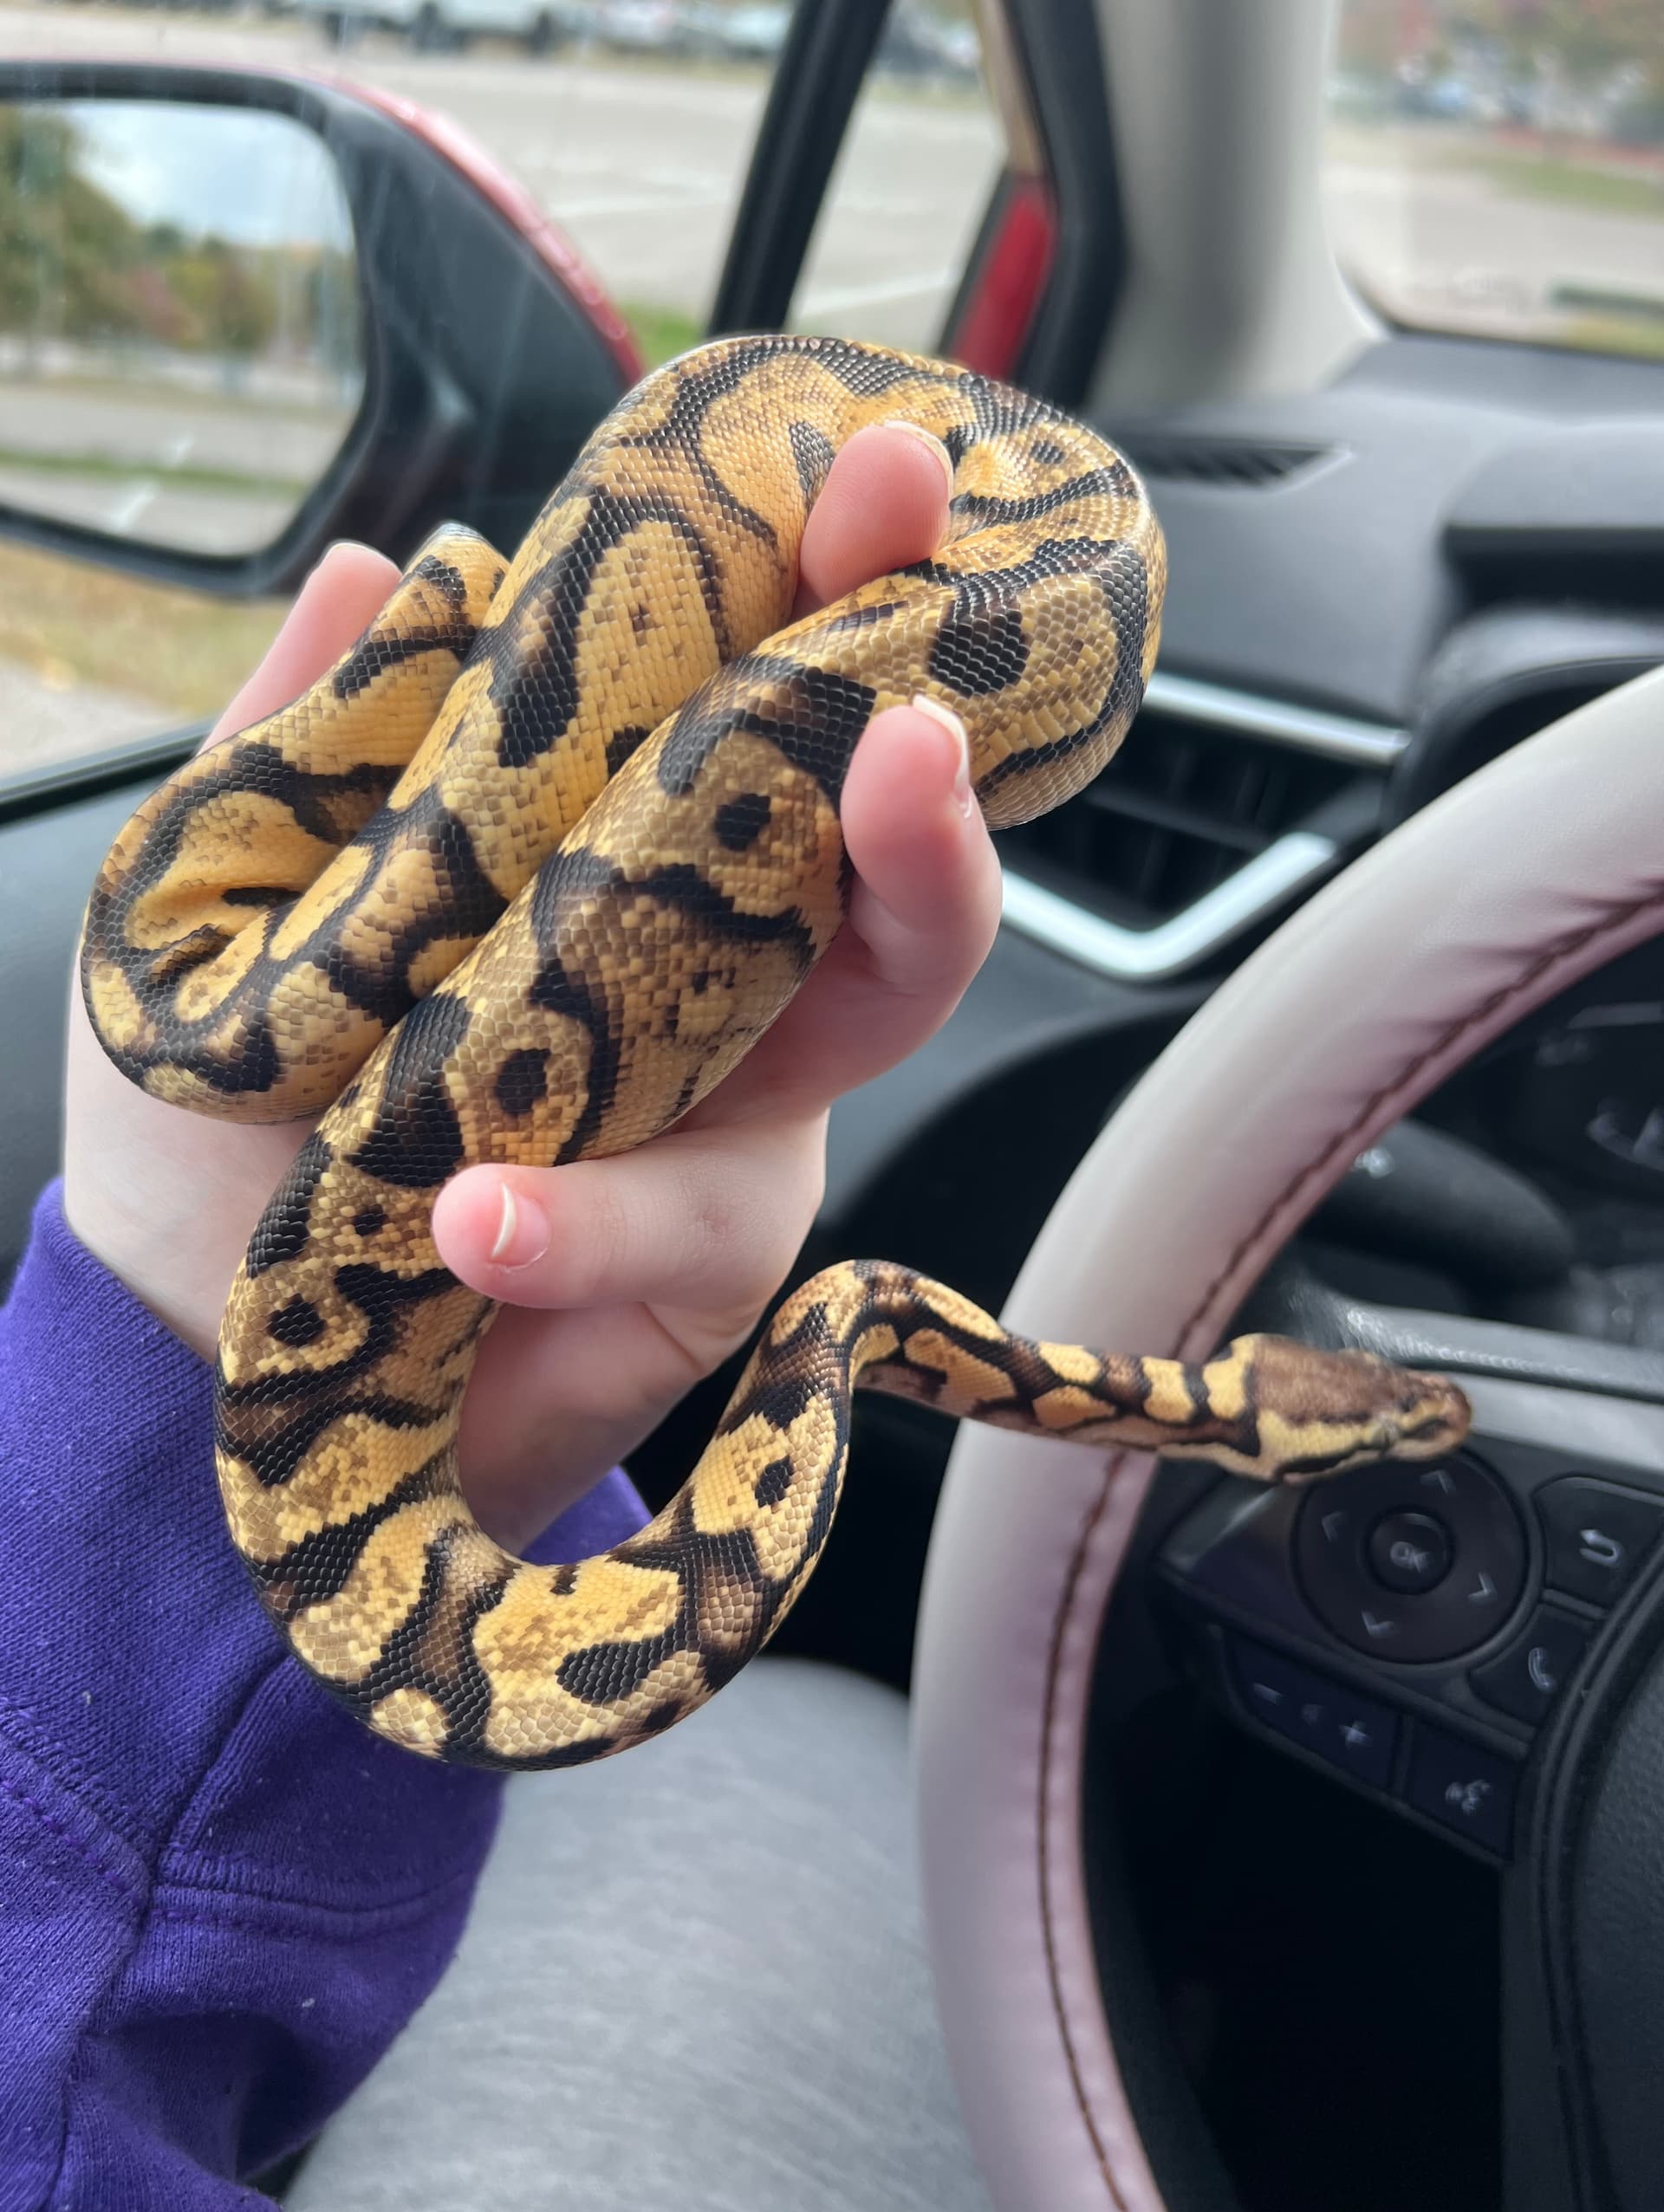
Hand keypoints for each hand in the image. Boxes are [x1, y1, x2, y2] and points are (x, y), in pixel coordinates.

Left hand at [64, 423, 1000, 1549]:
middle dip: (933, 692)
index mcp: (592, 856)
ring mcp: (731, 1105)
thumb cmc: (213, 1131)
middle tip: (949, 589)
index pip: (731, 696)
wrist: (195, 1365)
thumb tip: (391, 562)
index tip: (872, 460)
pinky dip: (579, 1213)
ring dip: (901, 881)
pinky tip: (466, 1214)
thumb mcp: (221, 910)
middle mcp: (696, 960)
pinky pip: (689, 1215)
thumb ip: (311, 742)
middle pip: (865, 822)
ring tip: (883, 767)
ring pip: (878, 992)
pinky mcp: (716, 1257)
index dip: (815, 582)